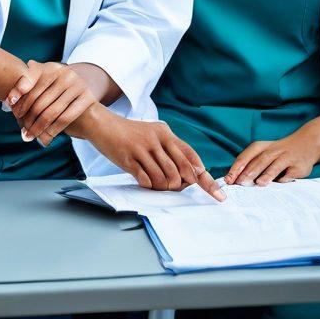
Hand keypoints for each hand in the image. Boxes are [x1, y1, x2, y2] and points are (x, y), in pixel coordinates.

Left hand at [4, 61, 97, 144]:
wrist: (88, 112)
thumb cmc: (59, 102)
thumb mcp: (47, 89)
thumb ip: (31, 89)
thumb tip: (9, 101)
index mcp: (53, 67)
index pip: (33, 75)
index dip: (20, 89)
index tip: (11, 103)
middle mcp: (66, 73)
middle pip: (40, 97)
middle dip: (27, 115)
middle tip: (21, 127)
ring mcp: (78, 84)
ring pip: (51, 111)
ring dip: (37, 127)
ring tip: (28, 136)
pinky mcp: (87, 98)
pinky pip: (64, 118)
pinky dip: (51, 130)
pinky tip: (44, 138)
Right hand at [86, 107, 224, 199]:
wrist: (103, 124)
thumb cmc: (130, 134)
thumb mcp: (153, 135)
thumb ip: (170, 151)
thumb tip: (190, 175)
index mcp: (166, 133)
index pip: (191, 157)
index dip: (205, 177)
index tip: (217, 193)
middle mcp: (157, 139)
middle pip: (181, 170)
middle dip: (182, 185)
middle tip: (175, 187)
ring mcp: (143, 149)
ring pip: (165, 178)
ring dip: (163, 187)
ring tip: (154, 183)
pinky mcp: (129, 158)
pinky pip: (147, 180)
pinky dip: (148, 186)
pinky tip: (143, 180)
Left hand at [226, 127, 319, 185]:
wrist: (307, 143)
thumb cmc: (279, 152)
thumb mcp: (265, 152)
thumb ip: (253, 163)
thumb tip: (235, 180)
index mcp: (262, 147)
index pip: (247, 155)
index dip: (237, 167)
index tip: (229, 178)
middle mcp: (274, 150)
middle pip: (260, 160)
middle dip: (249, 171)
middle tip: (240, 183)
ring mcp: (287, 157)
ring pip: (275, 164)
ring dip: (266, 174)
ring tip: (259, 183)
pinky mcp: (298, 166)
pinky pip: (290, 173)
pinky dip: (285, 179)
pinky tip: (280, 184)